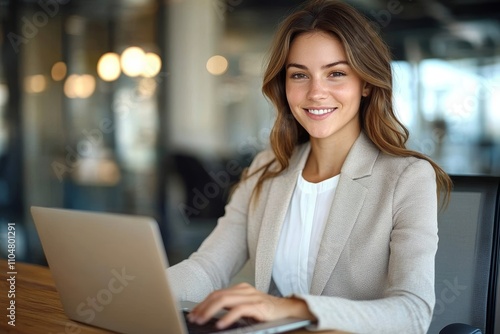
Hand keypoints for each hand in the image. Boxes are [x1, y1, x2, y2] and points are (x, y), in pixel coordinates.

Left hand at [186, 282, 315, 329]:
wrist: (288, 310)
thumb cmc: (266, 311)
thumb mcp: (246, 307)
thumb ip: (232, 308)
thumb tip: (211, 317)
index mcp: (240, 289)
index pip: (216, 294)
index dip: (203, 303)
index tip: (193, 313)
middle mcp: (244, 290)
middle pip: (218, 295)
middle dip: (203, 307)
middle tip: (193, 318)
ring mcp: (252, 296)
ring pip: (224, 300)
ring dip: (210, 311)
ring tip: (202, 320)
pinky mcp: (259, 306)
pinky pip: (239, 310)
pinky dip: (227, 318)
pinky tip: (220, 324)